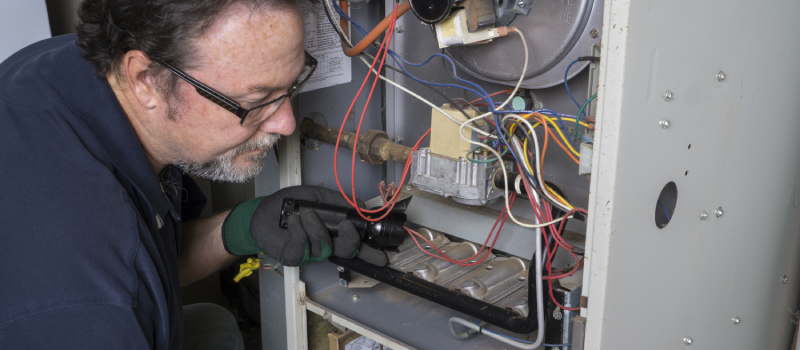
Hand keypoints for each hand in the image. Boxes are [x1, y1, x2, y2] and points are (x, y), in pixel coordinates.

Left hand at [221, 186, 387, 266]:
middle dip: (350, 241)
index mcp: (334, 232)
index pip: (356, 245)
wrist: (263, 211)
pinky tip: (294, 220)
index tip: (383, 256)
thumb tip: (362, 205)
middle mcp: (325, 245)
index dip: (370, 252)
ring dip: (316, 228)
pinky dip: (299, 231)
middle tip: (347, 227)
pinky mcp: (294, 256)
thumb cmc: (290, 204)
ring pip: (324, 247)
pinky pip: (303, 247)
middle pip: (346, 251)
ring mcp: (310, 253)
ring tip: (306, 214)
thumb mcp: (318, 196)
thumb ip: (340, 201)